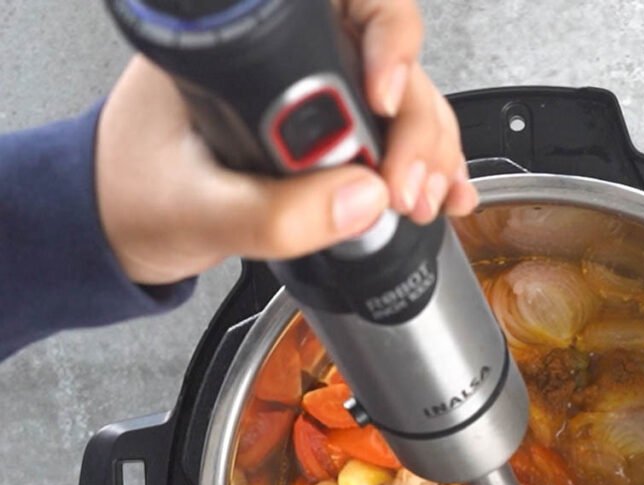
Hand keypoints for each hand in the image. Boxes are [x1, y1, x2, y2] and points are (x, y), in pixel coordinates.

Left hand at [95, 0, 477, 285]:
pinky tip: (443, 196)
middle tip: (404, 188)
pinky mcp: (331, 138)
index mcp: (244, 43)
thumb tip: (364, 200)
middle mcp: (288, 58)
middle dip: (417, 124)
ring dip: (431, 152)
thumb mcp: (198, 211)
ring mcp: (315, 96)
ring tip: (421, 204)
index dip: (387, 41)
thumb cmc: (135, 192)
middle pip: (390, 54)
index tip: (384, 102)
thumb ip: (275, 214)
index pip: (344, 2)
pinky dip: (428, 168)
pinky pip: (396, 140)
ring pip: (406, 99)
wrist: (122, 225)